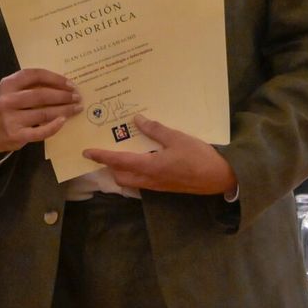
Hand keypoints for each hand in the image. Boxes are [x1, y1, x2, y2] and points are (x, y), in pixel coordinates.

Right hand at [0, 68, 81, 153]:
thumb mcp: (12, 91)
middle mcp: (8, 100)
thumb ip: (30, 85)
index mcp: (8, 84)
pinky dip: (54, 126)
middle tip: (77, 97)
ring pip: (44, 113)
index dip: (55, 78)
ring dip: (64, 110)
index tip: (70, 84)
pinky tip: (63, 121)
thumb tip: (63, 84)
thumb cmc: (8, 108)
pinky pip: (40, 131)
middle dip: (63, 96)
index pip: (35, 75)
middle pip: (41, 95)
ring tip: (76, 108)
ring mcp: (11, 119)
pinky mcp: (16, 135)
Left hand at [83, 115, 236, 194]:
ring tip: (120, 154)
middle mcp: (150, 180)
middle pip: (120, 177)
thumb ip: (156, 130)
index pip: (119, 162)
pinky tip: (142, 159)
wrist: (220, 177)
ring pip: (131, 181)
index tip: (87, 152)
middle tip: (104, 152)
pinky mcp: (166, 187)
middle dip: (109, 166)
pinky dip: (135, 172)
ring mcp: (158, 186)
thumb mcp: (178, 138)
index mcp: (150, 166)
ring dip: (122, 170)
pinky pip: (142, 182)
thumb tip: (137, 120)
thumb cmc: (199, 156)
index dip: (102, 157)